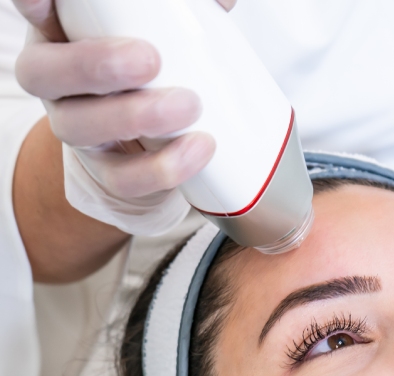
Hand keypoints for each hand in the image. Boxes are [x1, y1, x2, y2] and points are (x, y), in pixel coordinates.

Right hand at [12, 0, 235, 233]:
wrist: (164, 137)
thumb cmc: (161, 69)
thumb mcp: (165, 31)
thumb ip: (186, 8)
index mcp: (62, 31)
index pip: (33, 7)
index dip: (33, 2)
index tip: (46, 3)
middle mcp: (57, 81)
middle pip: (42, 72)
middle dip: (95, 66)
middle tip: (150, 60)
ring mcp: (78, 129)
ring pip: (80, 128)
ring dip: (135, 118)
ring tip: (190, 105)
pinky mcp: (108, 172)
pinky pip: (124, 178)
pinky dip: (162, 167)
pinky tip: (199, 147)